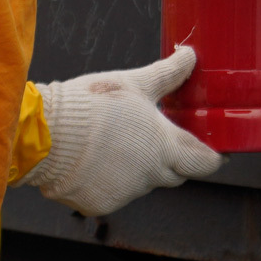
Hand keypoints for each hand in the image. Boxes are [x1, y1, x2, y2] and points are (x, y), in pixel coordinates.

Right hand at [25, 46, 224, 217]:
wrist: (47, 134)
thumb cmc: (93, 106)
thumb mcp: (135, 84)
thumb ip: (168, 74)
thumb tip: (189, 55)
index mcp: (165, 148)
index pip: (204, 163)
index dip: (211, 157)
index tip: (213, 152)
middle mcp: (150, 176)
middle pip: (175, 174)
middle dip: (172, 160)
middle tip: (159, 140)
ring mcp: (125, 193)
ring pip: (142, 183)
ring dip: (137, 169)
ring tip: (117, 143)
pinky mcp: (100, 204)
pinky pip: (114, 194)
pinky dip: (109, 180)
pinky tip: (95, 160)